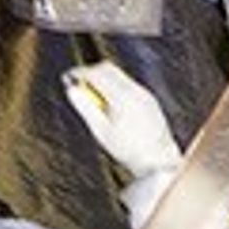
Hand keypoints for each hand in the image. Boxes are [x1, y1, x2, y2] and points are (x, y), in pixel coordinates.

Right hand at [66, 56, 179, 183]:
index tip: (69, 77)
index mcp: (122, 97)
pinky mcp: (149, 98)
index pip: (97, 74)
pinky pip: (128, 84)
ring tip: (93, 99)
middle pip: (108, 68)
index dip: (80, 73)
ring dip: (103, 79)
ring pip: (119, 75)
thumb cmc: (129, 150)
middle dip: (91, 73)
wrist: (159, 159)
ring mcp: (144, 93)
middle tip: (78, 85)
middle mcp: (135, 90)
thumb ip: (85, 108)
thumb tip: (72, 90)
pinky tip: (110, 105)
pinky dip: (115, 87)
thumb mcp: (101, 131)